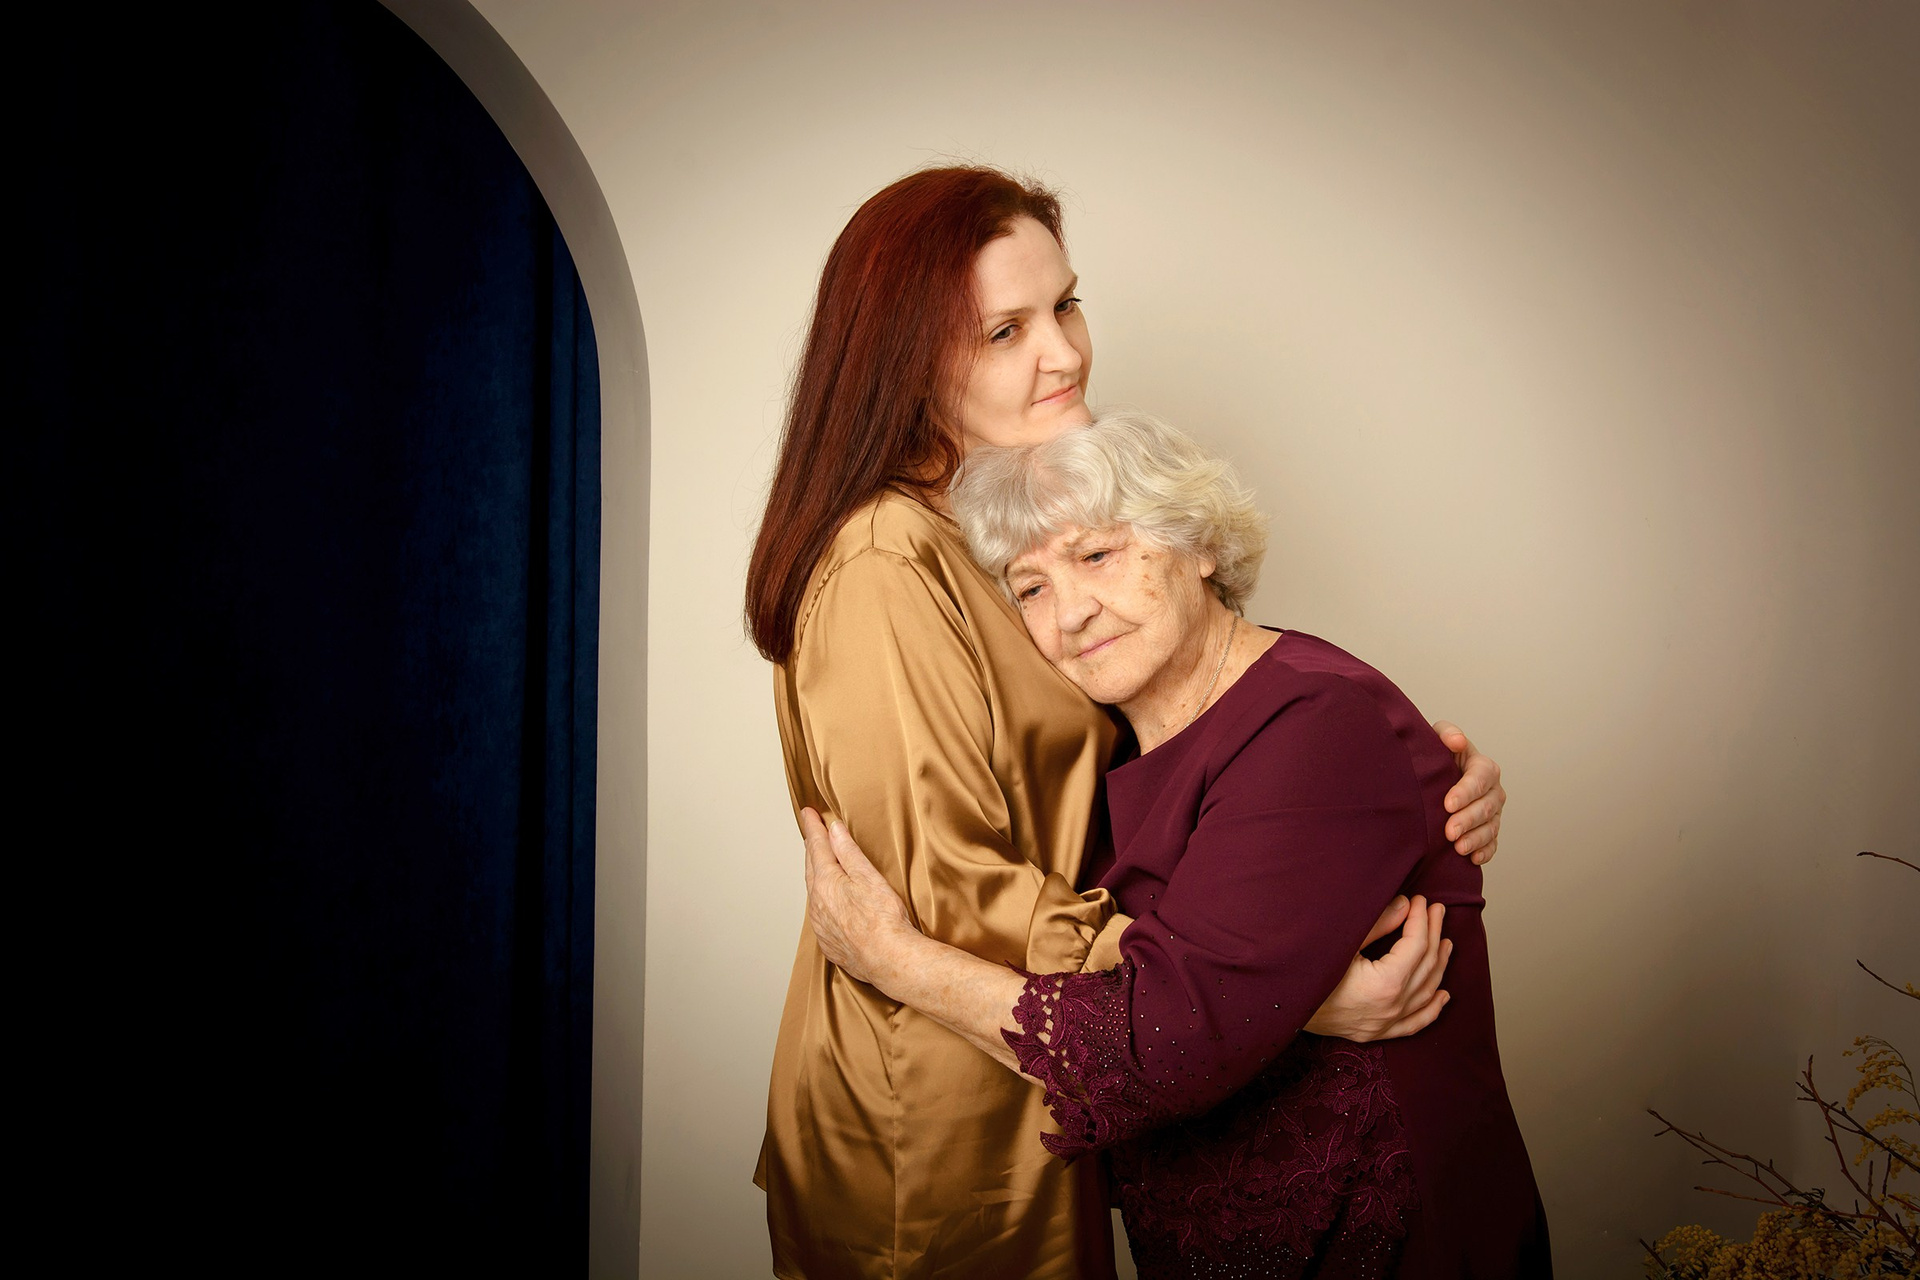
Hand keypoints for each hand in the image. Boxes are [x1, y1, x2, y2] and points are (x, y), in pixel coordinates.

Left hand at [801, 807, 918, 988]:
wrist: (888, 959)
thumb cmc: (883, 918)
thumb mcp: (868, 876)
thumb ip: (848, 852)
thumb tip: (834, 830)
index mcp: (825, 882)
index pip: (816, 847)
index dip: (813, 828)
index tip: (808, 813)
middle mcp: (816, 904)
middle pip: (811, 868)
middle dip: (811, 849)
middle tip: (811, 833)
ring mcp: (820, 925)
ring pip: (813, 893)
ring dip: (816, 876)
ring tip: (819, 865)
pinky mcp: (829, 943)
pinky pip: (820, 916)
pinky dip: (823, 903)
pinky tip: (830, 903)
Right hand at [1303, 896, 1452, 1041]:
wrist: (1279, 1008)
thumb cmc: (1305, 972)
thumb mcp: (1340, 942)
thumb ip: (1377, 924)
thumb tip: (1405, 905)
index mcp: (1386, 984)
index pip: (1416, 945)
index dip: (1421, 919)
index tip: (1420, 900)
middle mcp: (1392, 1007)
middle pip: (1426, 965)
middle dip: (1433, 933)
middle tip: (1435, 910)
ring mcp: (1385, 1024)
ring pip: (1426, 993)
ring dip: (1439, 965)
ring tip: (1446, 942)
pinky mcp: (1376, 1033)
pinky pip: (1415, 1023)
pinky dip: (1432, 1008)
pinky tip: (1443, 995)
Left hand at [1432, 720, 1503, 864]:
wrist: (1432, 777)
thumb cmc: (1435, 755)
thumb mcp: (1436, 737)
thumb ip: (1446, 733)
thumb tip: (1457, 741)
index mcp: (1483, 767)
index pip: (1480, 778)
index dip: (1466, 792)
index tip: (1448, 804)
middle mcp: (1493, 790)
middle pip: (1487, 806)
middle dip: (1469, 819)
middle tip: (1449, 831)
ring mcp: (1493, 812)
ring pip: (1491, 827)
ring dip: (1476, 838)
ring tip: (1459, 848)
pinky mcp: (1488, 830)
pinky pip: (1492, 844)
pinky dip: (1485, 852)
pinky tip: (1473, 859)